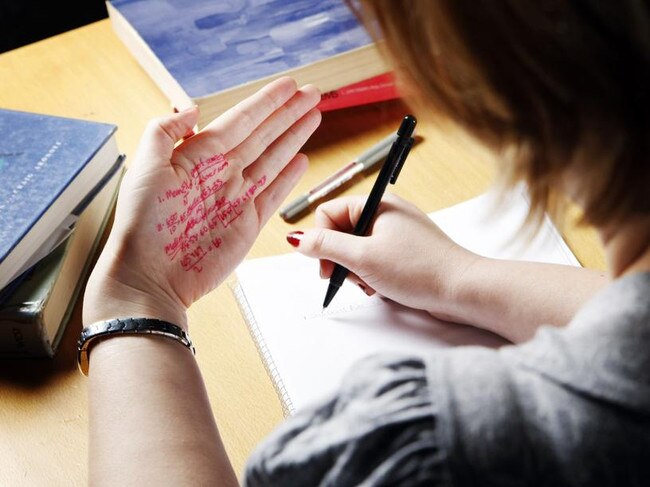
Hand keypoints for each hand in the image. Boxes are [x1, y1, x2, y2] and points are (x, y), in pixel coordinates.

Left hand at [84, 78, 320, 327]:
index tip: (288, 85)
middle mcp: (222, 173)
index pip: (241, 120)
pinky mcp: (247, 225)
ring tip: (313, 116)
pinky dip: (289, 177)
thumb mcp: (143, 169)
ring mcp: (237, 198)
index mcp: (199, 157)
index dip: (266, 103)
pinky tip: (301, 159)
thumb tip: (192, 108)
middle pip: (264, 135)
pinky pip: (273, 194)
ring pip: (273, 159)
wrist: (151, 278)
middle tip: (311, 93)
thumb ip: (165, 132)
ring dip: (294, 137)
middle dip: (288, 113)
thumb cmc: (141, 228)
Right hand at [290, 193, 479, 319]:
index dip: (321, 240)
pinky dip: (371, 277)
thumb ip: (326, 246)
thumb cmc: (419, 269)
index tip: (326, 267)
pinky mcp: (403, 254)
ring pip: (356, 251)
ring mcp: (395, 235)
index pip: (328, 213)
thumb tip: (296, 238)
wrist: (462, 290)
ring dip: (356, 272)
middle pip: (341, 233)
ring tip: (372, 285)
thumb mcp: (363, 257)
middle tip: (348, 279)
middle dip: (340, 260)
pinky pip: (373, 262)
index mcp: (377, 204)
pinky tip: (382, 289)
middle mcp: (385, 215)